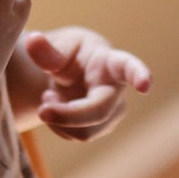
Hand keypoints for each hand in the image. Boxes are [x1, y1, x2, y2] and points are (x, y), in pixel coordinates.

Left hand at [24, 28, 151, 141]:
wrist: (70, 71)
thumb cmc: (71, 54)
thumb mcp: (58, 47)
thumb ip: (46, 50)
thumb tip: (34, 41)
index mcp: (111, 63)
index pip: (128, 68)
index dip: (139, 76)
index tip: (144, 84)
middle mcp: (118, 91)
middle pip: (97, 112)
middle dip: (67, 115)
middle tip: (42, 108)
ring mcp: (113, 113)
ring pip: (85, 131)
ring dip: (58, 119)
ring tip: (49, 96)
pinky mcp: (101, 128)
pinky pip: (76, 136)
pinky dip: (58, 125)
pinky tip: (55, 106)